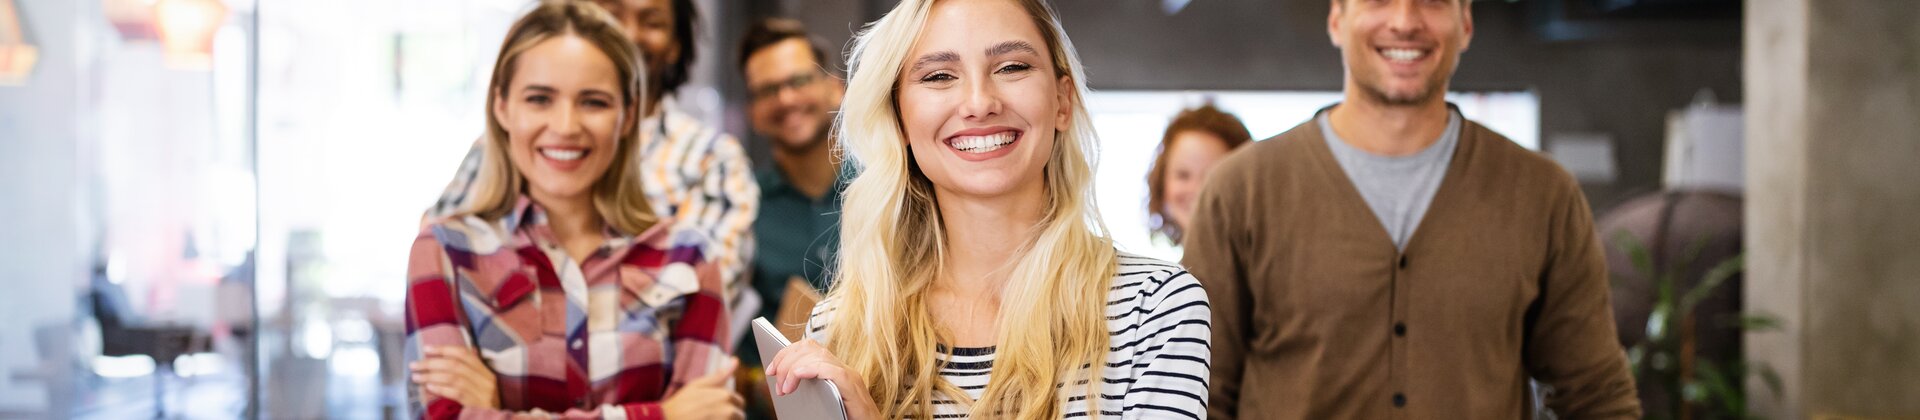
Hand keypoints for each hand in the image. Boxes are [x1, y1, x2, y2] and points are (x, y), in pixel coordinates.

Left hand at [410, 346, 498, 408]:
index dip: (444, 349)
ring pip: (453, 378)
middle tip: (414, 365)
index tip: (426, 348)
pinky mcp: (476, 405)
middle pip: (455, 365)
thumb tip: (461, 351)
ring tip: (416, 377)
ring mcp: (482, 393)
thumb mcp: (483, 385)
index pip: (464, 354)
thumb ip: (473, 370)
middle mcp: (486, 380)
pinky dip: (440, 389)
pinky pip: (455, 393)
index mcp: (486, 372)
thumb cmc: (485, 403)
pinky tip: (429, 388)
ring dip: (431, 376)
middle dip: (431, 363)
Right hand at [662, 357, 745, 419]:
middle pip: (739, 416)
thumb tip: (736, 360)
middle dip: (730, 417)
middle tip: (709, 417)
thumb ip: (719, 375)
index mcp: (726, 396)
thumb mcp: (698, 385)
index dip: (729, 404)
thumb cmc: (681, 404)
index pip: (739, 402)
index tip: (714, 408)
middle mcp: (729, 411)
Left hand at [765, 339, 880, 418]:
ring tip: (784, 388)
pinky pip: (830, 370)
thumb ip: (808, 391)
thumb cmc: (846, 419)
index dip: (786, 353)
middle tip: (775, 381)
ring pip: (817, 355)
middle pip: (809, 347)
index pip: (808, 347)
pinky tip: (795, 378)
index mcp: (833, 371)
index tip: (771, 369)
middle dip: (785, 360)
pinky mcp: (852, 386)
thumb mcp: (822, 403)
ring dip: (793, 368)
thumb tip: (782, 386)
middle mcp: (842, 369)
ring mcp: (849, 376)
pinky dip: (809, 370)